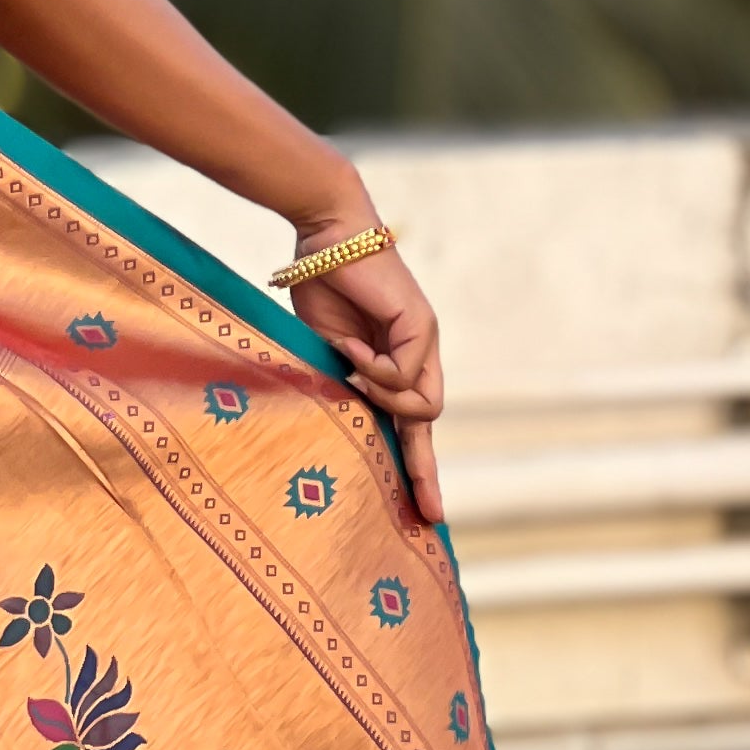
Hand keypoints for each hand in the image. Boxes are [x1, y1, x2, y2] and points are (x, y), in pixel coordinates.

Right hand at [289, 231, 445, 525]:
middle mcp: (419, 354)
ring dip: (380, 399)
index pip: (411, 424)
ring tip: (348, 367)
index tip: (421, 510)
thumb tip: (347, 421)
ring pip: (421, 407)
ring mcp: (424, 341)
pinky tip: (350, 348)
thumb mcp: (327, 349)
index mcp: (396, 362)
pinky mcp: (421, 327)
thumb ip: (344, 384)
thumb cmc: (319, 285)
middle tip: (430, 514)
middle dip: (425, 473)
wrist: (326, 235)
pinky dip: (372, 369)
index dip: (415, 467)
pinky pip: (403, 376)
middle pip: (430, 426)